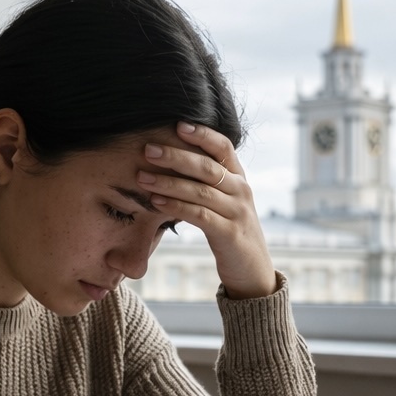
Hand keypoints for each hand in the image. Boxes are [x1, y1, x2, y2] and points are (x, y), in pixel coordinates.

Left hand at [136, 121, 276, 298]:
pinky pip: (199, 215)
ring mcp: (237, 212)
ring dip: (168, 182)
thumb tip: (169, 165)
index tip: (177, 124)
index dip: (202, 134)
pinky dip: (176, 206)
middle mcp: (241, 191)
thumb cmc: (230, 233)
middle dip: (175, 156)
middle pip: (207, 167)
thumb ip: (204, 184)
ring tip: (142, 177)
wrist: (252, 271)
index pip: (223, 147)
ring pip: (200, 190)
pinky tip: (156, 202)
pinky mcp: (230, 234)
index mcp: (238, 178)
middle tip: (148, 149)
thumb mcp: (222, 204)